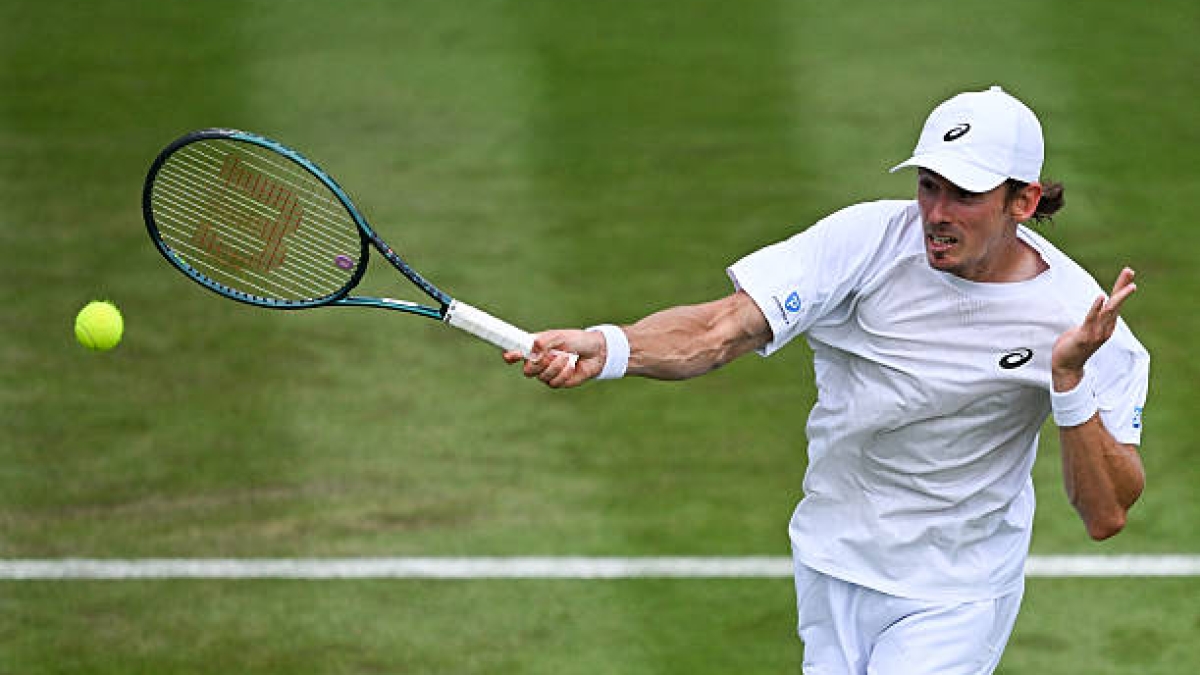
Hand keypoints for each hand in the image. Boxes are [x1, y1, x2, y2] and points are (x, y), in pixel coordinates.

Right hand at [502, 329, 606, 387]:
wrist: (595, 352)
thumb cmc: (575, 340)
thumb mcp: (559, 336)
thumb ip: (543, 342)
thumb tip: (532, 351)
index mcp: (534, 347)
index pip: (516, 353)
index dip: (510, 355)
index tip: (510, 355)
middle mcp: (538, 362)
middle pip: (527, 370)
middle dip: (537, 364)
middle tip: (548, 356)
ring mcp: (547, 373)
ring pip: (542, 377)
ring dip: (555, 366)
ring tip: (566, 357)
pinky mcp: (558, 382)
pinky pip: (554, 382)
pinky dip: (563, 374)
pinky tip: (571, 366)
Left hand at [1051, 267, 1136, 390]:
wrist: (1066, 367)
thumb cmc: (1073, 347)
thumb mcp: (1084, 329)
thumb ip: (1091, 320)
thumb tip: (1094, 310)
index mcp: (1106, 325)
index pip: (1116, 303)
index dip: (1121, 287)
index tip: (1128, 273)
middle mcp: (1105, 328)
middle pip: (1116, 303)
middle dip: (1123, 286)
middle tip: (1130, 271)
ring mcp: (1097, 333)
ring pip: (1109, 311)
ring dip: (1118, 296)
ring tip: (1128, 285)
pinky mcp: (1085, 336)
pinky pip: (1091, 319)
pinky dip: (1096, 307)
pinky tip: (1101, 296)